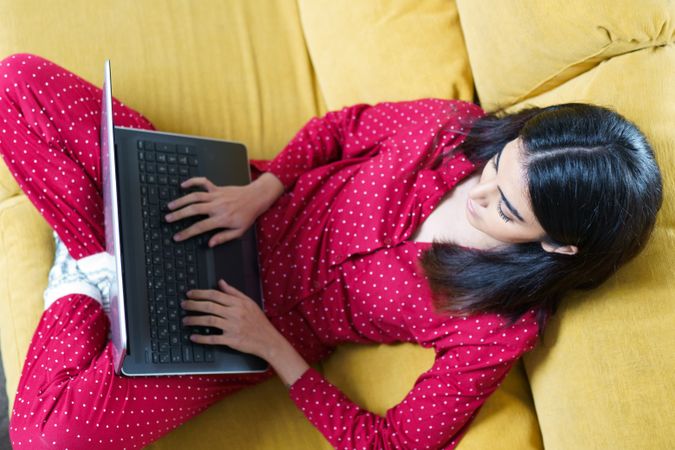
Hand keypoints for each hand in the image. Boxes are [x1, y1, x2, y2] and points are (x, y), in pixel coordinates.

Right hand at [165, 173, 283, 246]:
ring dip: (181, 200)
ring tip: (170, 206)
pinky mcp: (217, 188)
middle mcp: (217, 206)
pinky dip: (192, 181)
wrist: (256, 198)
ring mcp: (216, 195)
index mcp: (222, 219)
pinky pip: (203, 182)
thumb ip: (224, 237)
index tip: (177, 237)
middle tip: (167, 219)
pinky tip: (183, 185)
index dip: (187, 232)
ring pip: (195, 196)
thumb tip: (210, 243)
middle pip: (193, 210)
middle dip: (178, 215)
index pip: (200, 227)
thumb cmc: (248, 215)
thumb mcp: (239, 231)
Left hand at [181, 279, 282, 358]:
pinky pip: (213, 339)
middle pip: (210, 306)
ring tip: (185, 320)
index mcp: (238, 303)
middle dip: (193, 305)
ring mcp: (232, 327)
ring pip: (209, 321)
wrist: (268, 340)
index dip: (200, 293)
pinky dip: (202, 338)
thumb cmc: (259, 321)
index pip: (215, 295)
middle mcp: (234, 314)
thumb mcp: (249, 302)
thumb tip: (221, 282)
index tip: (190, 293)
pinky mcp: (231, 340)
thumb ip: (233, 292)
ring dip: (194, 320)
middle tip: (183, 304)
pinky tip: (193, 337)